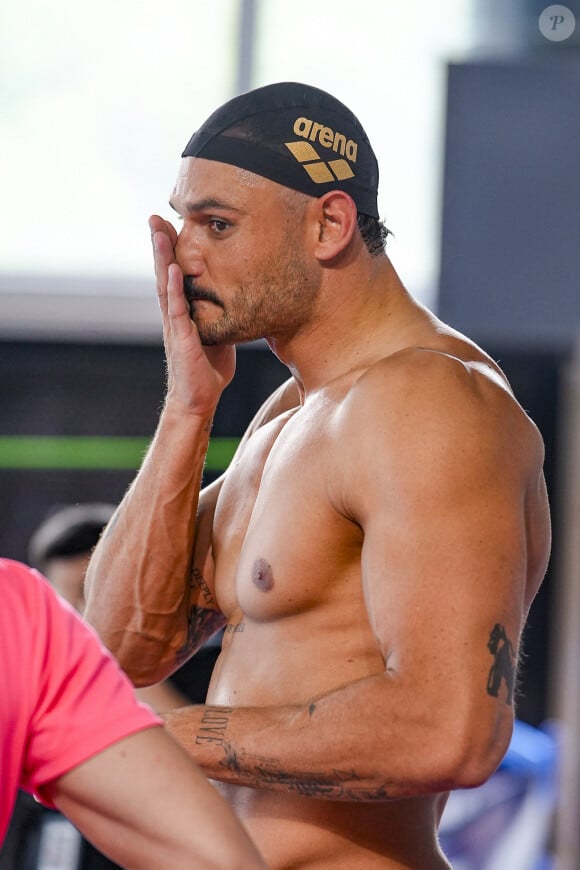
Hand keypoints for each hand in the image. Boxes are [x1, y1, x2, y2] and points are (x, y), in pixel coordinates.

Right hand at [149, 215, 235, 417]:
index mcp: (182, 312)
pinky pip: (176, 309)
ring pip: (165, 285)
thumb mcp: (218, 334)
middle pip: (163, 272)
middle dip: (159, 244)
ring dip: (161, 257)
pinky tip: (172, 269)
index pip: (174, 274)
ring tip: (158, 231)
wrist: (199, 400)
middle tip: (154, 216)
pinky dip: (174, 288)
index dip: (171, 250)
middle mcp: (174, 314)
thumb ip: (219, 316)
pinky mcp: (181, 339)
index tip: (168, 223)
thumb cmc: (207, 370)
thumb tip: (235, 300)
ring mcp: (175, 326)